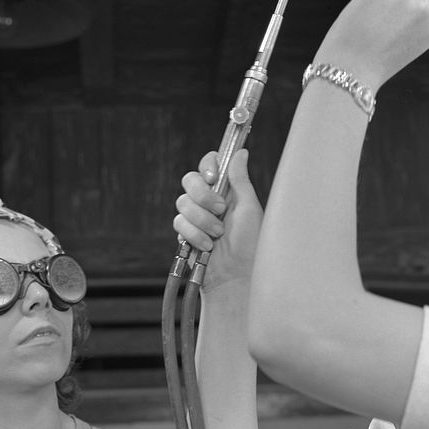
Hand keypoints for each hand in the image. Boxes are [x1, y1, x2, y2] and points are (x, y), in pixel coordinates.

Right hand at [173, 149, 262, 292]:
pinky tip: (207, 246)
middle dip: (203, 196)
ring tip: (218, 235)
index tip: (214, 178)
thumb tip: (241, 151)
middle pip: (190, 179)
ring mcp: (196, 217)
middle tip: (220, 211)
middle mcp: (210, 201)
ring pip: (182, 202)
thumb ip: (240, 180)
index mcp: (228, 191)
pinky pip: (178, 223)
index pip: (209, 165)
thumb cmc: (250, 245)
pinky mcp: (185, 234)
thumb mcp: (249, 208)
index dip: (207, 166)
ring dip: (202, 220)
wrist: (236, 277)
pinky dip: (194, 234)